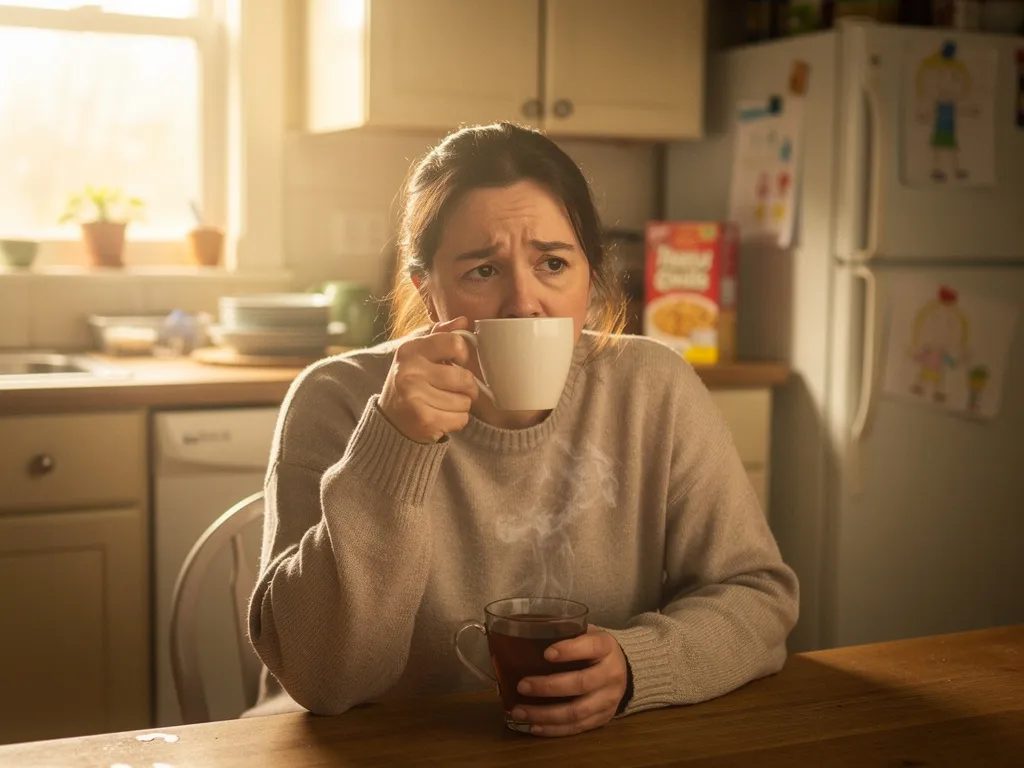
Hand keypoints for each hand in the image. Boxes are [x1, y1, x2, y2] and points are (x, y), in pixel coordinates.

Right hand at [378, 317, 478, 442]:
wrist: (390, 418)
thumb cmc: (411, 382)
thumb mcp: (420, 353)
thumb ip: (442, 335)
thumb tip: (464, 320)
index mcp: (411, 349)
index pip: (455, 343)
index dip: (463, 355)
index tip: (458, 362)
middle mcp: (410, 370)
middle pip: (465, 377)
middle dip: (468, 387)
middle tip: (457, 389)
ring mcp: (415, 395)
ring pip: (465, 401)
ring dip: (461, 405)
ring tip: (444, 403)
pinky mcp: (424, 419)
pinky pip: (461, 418)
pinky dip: (457, 419)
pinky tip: (442, 416)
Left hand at [512, 626, 628, 737]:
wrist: (621, 668)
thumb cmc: (591, 647)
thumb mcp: (584, 632)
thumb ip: (563, 633)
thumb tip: (525, 638)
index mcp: (607, 646)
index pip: (591, 647)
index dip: (569, 651)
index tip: (546, 654)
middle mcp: (612, 674)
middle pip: (580, 683)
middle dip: (548, 686)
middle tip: (521, 685)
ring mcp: (610, 699)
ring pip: (577, 712)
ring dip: (545, 714)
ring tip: (519, 711)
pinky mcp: (604, 718)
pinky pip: (578, 727)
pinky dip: (554, 729)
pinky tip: (534, 726)